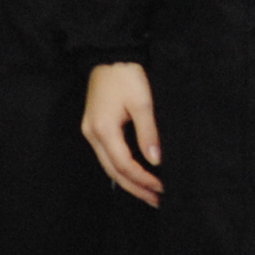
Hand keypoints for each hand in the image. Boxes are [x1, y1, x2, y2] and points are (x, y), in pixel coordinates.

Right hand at [82, 62, 162, 207]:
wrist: (110, 53)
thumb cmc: (126, 74)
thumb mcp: (142, 102)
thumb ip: (148, 133)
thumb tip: (155, 161)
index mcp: (103, 130)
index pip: (124, 165)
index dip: (144, 180)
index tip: (163, 189)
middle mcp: (92, 134)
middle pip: (113, 172)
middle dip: (136, 188)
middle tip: (157, 201)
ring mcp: (91, 130)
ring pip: (109, 166)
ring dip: (129, 181)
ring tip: (149, 193)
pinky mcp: (95, 126)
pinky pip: (107, 155)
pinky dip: (122, 168)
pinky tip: (136, 174)